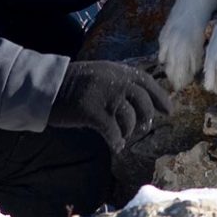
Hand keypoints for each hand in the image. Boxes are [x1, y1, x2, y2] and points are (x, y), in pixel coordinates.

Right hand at [47, 61, 171, 151]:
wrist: (48, 88)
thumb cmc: (75, 85)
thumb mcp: (101, 75)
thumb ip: (120, 83)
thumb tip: (143, 102)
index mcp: (117, 70)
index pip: (146, 82)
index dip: (160, 97)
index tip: (169, 111)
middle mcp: (114, 80)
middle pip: (143, 102)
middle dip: (145, 118)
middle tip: (140, 128)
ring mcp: (103, 95)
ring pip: (129, 118)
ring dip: (128, 131)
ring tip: (122, 137)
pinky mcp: (91, 111)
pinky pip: (112, 131)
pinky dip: (116, 141)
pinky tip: (115, 145)